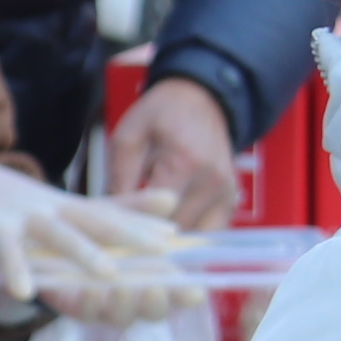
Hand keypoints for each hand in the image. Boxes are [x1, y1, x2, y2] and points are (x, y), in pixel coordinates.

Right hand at [0, 137, 185, 312]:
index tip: (180, 237)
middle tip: (165, 249)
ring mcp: (19, 212)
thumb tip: (90, 221)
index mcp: (60, 203)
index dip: (144, 223)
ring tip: (110, 273)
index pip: (109, 212)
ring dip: (84, 252)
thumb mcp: (36, 201)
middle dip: (131, 233)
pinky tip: (27, 294)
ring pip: (58, 232)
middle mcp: (47, 204)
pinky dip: (16, 270)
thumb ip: (71, 211)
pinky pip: (5, 250)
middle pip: (95, 218)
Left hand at [110, 77, 241, 230]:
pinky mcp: (231, 201)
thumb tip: (109, 216)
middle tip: (122, 238)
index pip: (156, 212)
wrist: (202, 99)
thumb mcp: (129, 135)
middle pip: (175, 229)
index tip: (110, 233)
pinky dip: (187, 235)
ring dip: (169, 241)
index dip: (131, 226)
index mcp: (185, 163)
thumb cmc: (160, 115)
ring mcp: (227, 194)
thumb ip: (120, 177)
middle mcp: (212, 183)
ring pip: (192, 237)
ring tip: (143, 236)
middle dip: (147, 237)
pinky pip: (208, 233)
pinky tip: (166, 233)